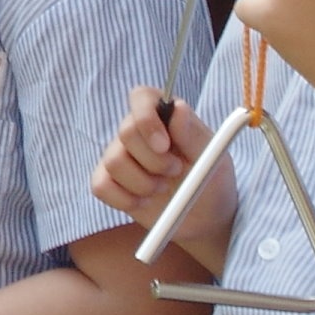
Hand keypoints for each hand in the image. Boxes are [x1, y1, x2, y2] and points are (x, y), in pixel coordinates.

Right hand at [93, 82, 219, 251]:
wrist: (205, 217)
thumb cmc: (211, 180)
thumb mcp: (214, 158)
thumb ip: (193, 134)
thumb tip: (178, 108)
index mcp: (163, 115)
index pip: (141, 97)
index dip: (146, 118)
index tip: (164, 146)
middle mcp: (137, 131)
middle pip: (126, 132)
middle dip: (154, 160)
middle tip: (175, 171)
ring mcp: (119, 155)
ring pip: (113, 162)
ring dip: (143, 183)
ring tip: (163, 188)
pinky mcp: (109, 182)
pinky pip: (101, 186)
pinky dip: (124, 200)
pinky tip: (144, 201)